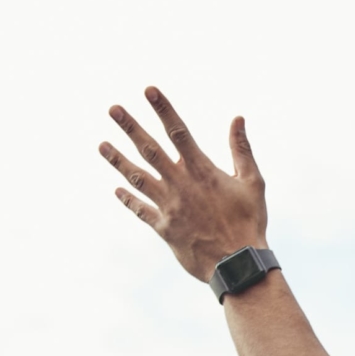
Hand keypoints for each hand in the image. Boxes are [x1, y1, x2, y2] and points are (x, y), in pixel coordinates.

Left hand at [99, 88, 266, 281]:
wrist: (238, 265)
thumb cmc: (249, 222)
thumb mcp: (253, 183)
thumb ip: (241, 150)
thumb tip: (237, 118)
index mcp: (202, 171)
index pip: (178, 132)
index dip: (163, 109)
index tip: (148, 90)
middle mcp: (180, 185)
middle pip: (150, 150)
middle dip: (130, 127)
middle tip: (112, 109)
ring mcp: (169, 206)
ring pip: (138, 178)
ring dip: (118, 160)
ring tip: (101, 145)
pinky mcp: (164, 228)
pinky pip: (141, 210)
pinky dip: (128, 200)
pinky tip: (117, 189)